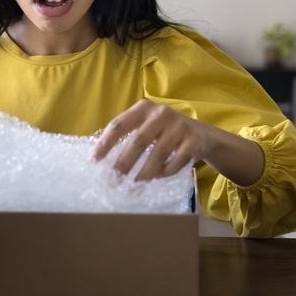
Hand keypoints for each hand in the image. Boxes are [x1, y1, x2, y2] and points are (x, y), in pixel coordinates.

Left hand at [91, 100, 213, 180]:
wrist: (202, 134)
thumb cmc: (164, 132)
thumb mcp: (146, 126)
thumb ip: (127, 135)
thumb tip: (98, 159)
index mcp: (143, 108)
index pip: (119, 124)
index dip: (105, 143)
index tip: (94, 161)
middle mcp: (161, 113)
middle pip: (138, 141)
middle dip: (123, 164)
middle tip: (113, 182)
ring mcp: (179, 125)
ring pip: (158, 153)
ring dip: (144, 173)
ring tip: (133, 187)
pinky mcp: (193, 139)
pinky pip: (178, 159)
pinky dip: (166, 171)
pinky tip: (157, 178)